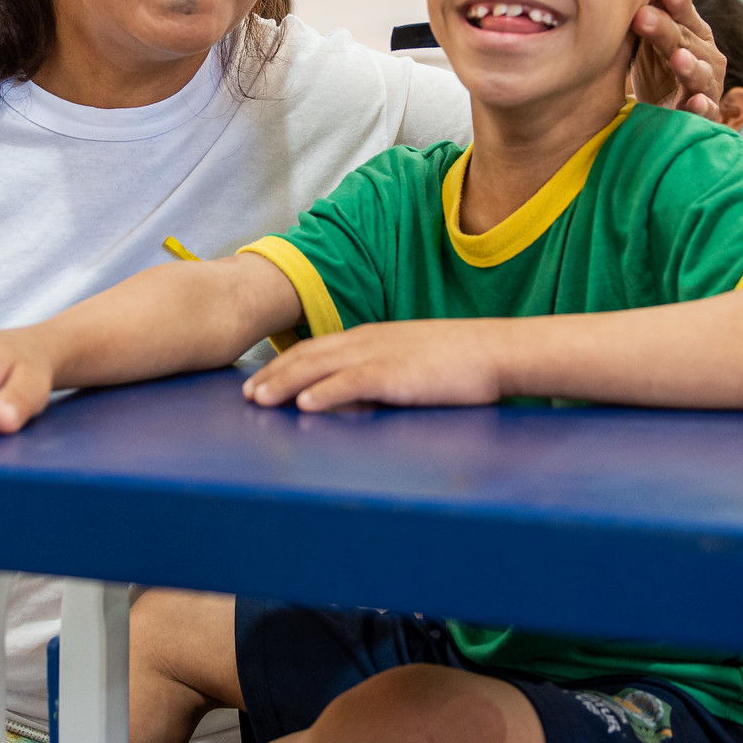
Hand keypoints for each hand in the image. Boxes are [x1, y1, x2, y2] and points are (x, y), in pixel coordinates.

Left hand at [243, 319, 505, 411]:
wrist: (495, 351)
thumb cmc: (459, 362)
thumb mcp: (411, 364)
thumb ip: (380, 378)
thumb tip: (356, 401)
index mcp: (372, 338)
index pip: (317, 349)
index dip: (285, 364)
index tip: (261, 380)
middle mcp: (369, 341)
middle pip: (309, 356)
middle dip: (274, 375)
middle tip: (246, 396)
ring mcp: (381, 355)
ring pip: (321, 367)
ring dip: (286, 384)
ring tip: (260, 400)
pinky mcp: (397, 374)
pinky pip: (353, 383)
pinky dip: (325, 392)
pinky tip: (305, 405)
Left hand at [630, 0, 725, 119]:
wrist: (669, 114)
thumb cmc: (662, 69)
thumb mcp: (656, 40)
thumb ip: (655, 12)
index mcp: (694, 34)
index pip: (684, 15)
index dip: (677, 1)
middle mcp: (706, 56)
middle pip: (685, 40)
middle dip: (665, 28)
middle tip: (642, 16)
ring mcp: (707, 86)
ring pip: (699, 74)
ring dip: (689, 66)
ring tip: (677, 58)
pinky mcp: (705, 114)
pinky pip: (706, 111)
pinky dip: (702, 108)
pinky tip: (695, 103)